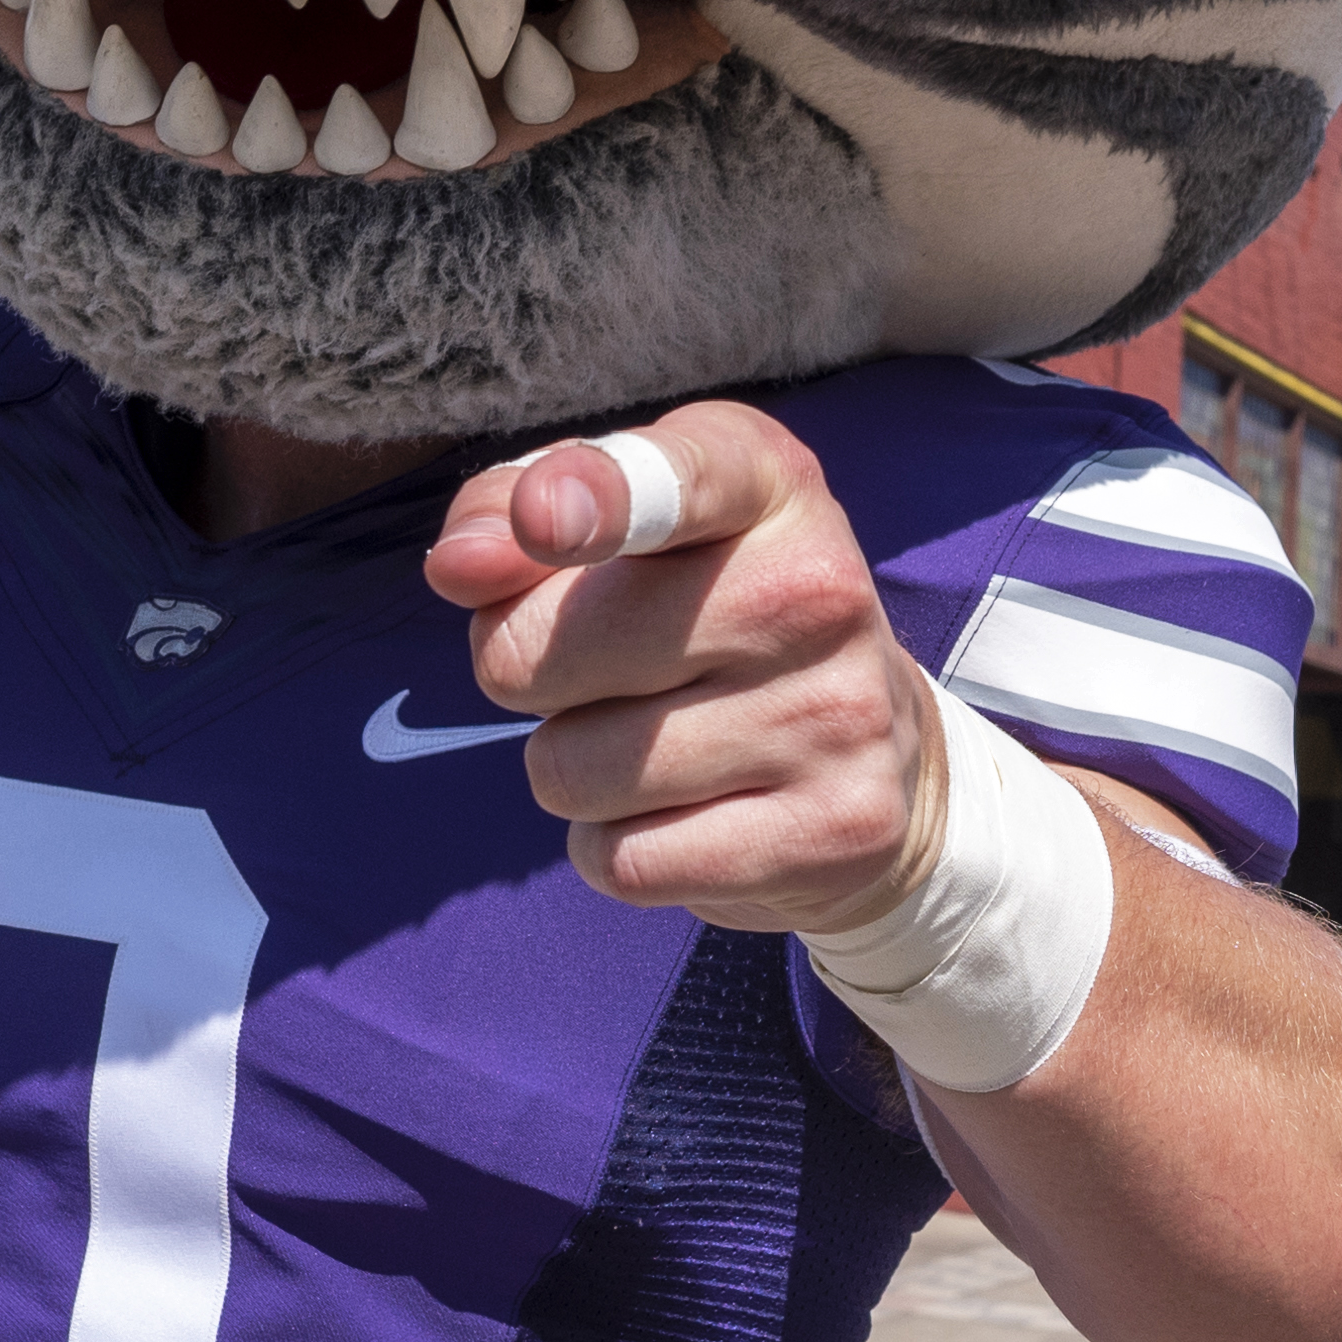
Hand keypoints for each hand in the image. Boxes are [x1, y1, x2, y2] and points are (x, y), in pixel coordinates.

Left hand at [424, 403, 934, 934]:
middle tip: (607, 673)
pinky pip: (624, 862)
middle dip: (527, 674)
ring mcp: (838, 715)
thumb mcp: (619, 530)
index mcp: (766, 485)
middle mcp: (818, 588)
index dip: (598, 498)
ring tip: (657, 744)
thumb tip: (459, 567)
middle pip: (544, 652)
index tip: (543, 519)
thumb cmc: (703, 615)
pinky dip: (616, 850)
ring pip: (573, 771)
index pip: (678, 479)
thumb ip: (512, 510)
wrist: (881, 757)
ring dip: (574, 771)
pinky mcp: (834, 831)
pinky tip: (684, 816)